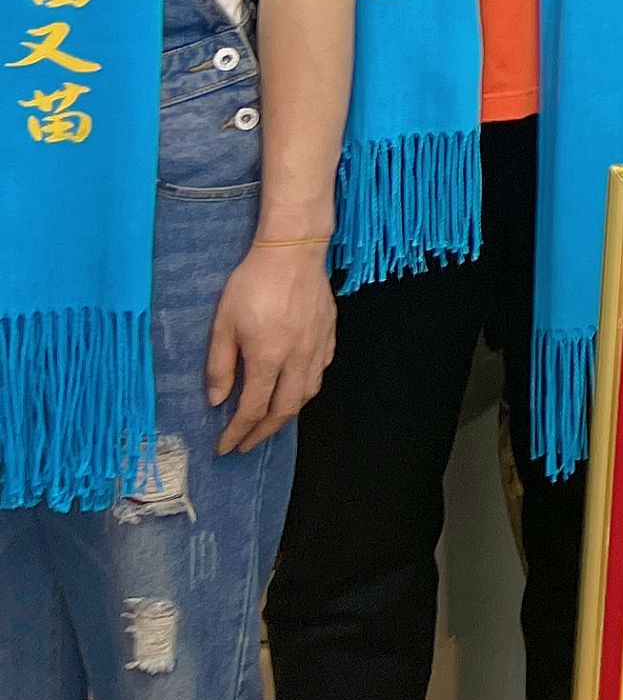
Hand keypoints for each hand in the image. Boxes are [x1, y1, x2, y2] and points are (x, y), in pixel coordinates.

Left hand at [204, 242, 335, 454]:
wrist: (293, 252)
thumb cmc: (252, 284)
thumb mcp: (223, 323)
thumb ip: (220, 365)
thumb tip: (218, 401)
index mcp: (268, 358)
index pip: (253, 409)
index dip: (237, 432)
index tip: (224, 447)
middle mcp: (297, 359)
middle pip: (284, 409)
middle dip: (263, 433)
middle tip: (246, 445)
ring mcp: (317, 347)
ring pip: (307, 393)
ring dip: (287, 414)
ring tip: (270, 421)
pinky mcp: (329, 334)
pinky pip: (320, 371)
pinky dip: (306, 387)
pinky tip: (296, 386)